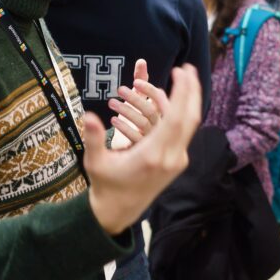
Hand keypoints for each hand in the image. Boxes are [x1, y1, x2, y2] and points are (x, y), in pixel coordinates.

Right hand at [86, 65, 200, 234]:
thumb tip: (87, 116)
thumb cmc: (105, 185)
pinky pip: (184, 132)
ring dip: (189, 101)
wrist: (118, 211)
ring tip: (184, 79)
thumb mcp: (95, 162)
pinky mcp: (177, 162)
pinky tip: (176, 100)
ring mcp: (177, 160)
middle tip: (188, 68)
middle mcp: (171, 157)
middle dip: (192, 91)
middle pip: (190, 118)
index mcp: (153, 155)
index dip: (181, 92)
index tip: (180, 71)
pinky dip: (182, 113)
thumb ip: (94, 139)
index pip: (175, 118)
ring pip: (190, 125)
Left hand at [108, 59, 168, 145]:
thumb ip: (141, 81)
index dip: (149, 90)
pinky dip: (123, 126)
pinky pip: (134, 138)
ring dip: (126, 110)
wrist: (131, 151)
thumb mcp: (139, 99)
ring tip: (111, 102)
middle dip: (135, 98)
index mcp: (163, 112)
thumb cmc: (136, 119)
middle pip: (151, 110)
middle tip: (119, 89)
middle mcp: (160, 126)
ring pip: (142, 123)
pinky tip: (113, 119)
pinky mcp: (141, 150)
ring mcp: (152, 140)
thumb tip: (141, 61)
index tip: (136, 82)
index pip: (161, 99)